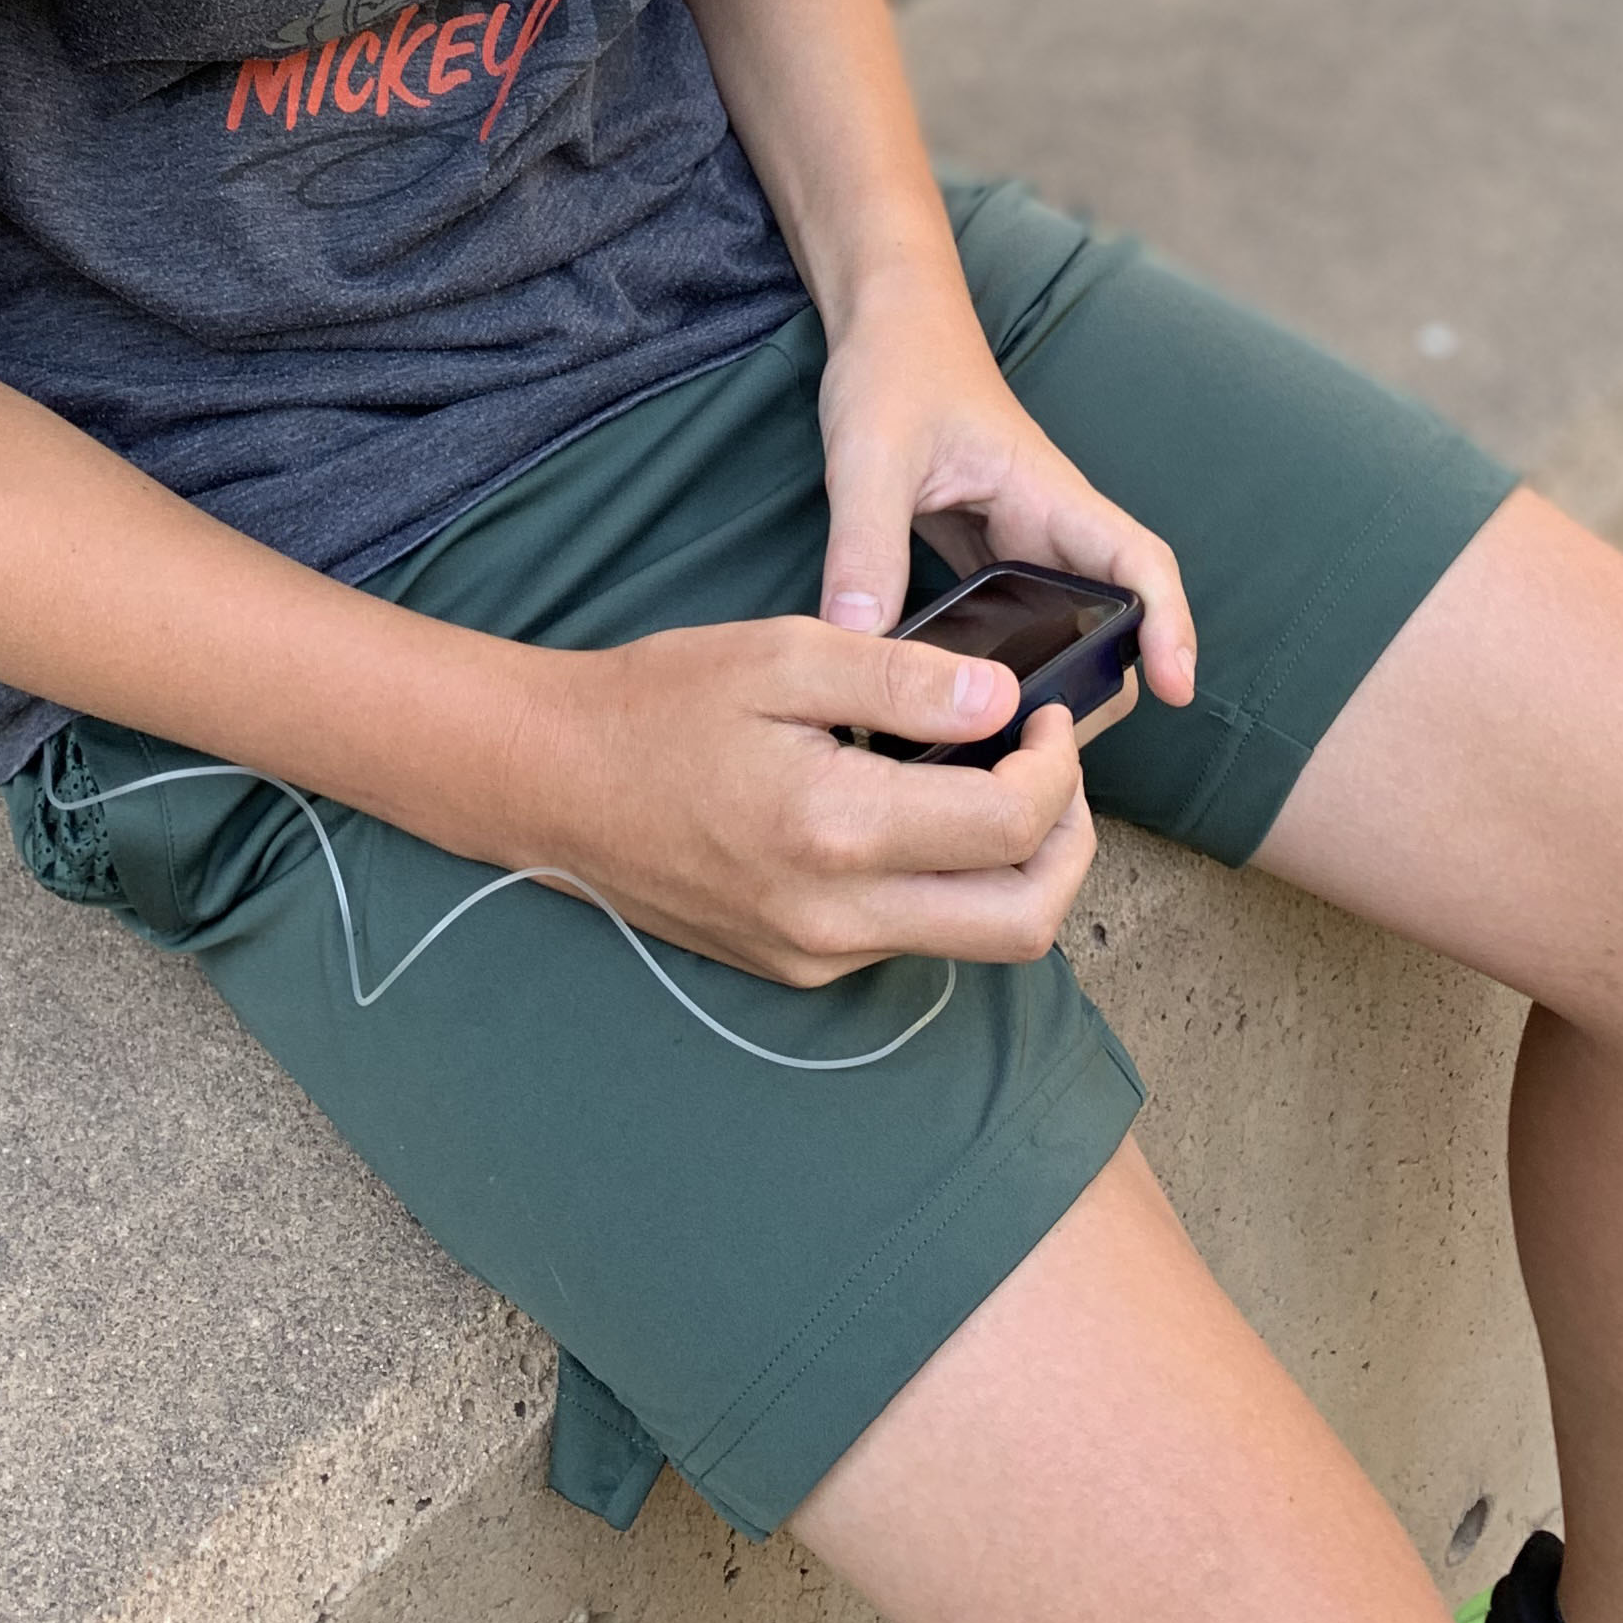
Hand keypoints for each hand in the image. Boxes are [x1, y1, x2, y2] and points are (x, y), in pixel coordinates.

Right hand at [523, 615, 1104, 986]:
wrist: (552, 781)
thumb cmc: (657, 702)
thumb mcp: (780, 653)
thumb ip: (900, 674)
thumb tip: (1004, 699)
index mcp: (834, 828)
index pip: (1009, 826)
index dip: (1058, 767)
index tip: (1045, 713)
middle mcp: (834, 917)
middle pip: (1024, 922)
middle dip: (1070, 844)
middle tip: (1055, 769)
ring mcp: (816, 957)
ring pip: (975, 942)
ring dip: (1018, 871)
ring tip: (999, 786)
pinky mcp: (798, 969)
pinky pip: (909, 939)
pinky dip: (947, 887)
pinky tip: (921, 816)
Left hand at [815, 262, 1196, 719]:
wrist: (883, 325)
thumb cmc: (895, 370)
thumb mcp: (871, 454)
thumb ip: (865, 545)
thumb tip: (858, 638)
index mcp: (1046, 493)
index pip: (1139, 562)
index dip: (1170, 624)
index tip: (1176, 687)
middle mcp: (1046, 525)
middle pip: (1113, 614)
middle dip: (1110, 682)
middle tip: (1061, 754)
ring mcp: (1018, 543)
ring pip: (1066, 625)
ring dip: (1062, 680)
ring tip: (1022, 753)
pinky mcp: (984, 556)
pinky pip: (1017, 622)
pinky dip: (1008, 666)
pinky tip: (970, 714)